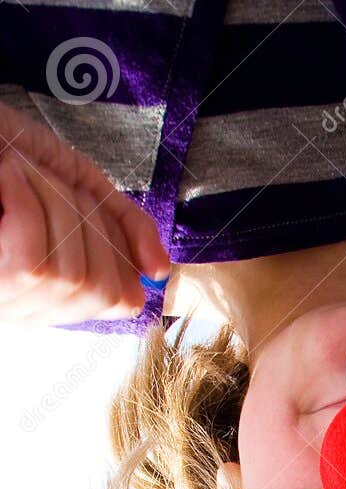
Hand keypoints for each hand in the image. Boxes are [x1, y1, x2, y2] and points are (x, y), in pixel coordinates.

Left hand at [0, 100, 168, 326]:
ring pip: (70, 275)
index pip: (123, 297)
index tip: (80, 198)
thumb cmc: (4, 151)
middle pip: (101, 286)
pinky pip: (35, 263)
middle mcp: (34, 309)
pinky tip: (4, 182)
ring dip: (49, 200)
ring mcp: (10, 302)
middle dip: (82, 215)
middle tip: (41, 178)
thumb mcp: (76, 182)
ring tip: (16, 174)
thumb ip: (122, 221)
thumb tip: (160, 271)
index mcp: (57, 293)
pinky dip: (26, 202)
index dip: (118, 243)